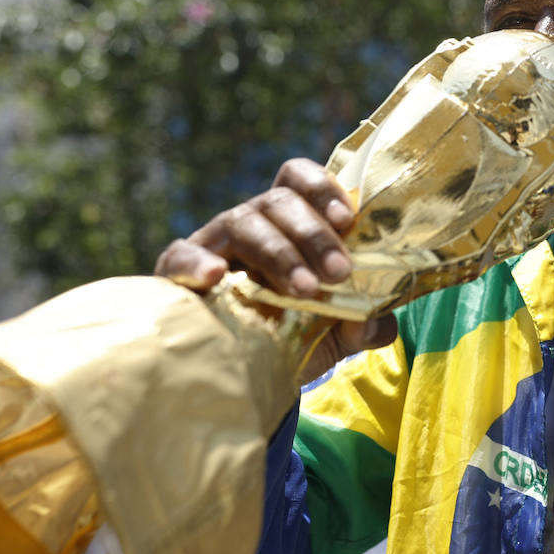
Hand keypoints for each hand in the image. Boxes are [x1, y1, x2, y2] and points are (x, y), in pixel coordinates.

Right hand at [155, 158, 397, 379]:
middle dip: (313, 234)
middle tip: (339, 273)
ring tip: (304, 290)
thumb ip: (362, 326)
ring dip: (278, 253)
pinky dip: (196, 262)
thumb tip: (375, 323)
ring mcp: (213, 244)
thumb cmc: (287, 337)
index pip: (298, 180)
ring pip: (243, 223)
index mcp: (288, 225)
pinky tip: (216, 277)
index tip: (348, 220)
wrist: (233, 374)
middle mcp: (252, 224)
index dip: (323, 189)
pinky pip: (179, 255)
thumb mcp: (331, 335)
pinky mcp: (177, 272)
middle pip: (278, 200)